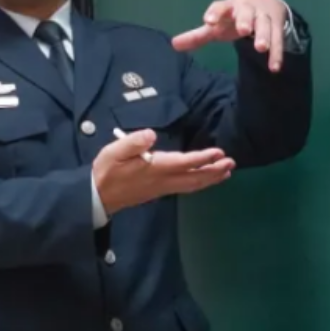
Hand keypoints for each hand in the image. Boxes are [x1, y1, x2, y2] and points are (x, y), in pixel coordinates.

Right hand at [93, 130, 235, 215]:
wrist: (97, 196)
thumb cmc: (106, 170)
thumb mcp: (114, 152)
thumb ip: (133, 142)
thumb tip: (151, 134)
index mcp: (155, 169)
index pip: (184, 163)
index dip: (203, 158)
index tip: (219, 152)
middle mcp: (163, 181)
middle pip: (194, 178)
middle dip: (214, 171)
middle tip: (232, 163)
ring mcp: (162, 188)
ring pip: (192, 185)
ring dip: (210, 179)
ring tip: (226, 172)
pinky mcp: (159, 191)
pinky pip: (186, 188)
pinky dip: (199, 183)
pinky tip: (204, 180)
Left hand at [171, 0, 289, 70]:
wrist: (264, 2)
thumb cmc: (233, 17)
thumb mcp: (217, 24)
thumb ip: (198, 35)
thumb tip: (173, 45)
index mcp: (229, 6)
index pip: (221, 6)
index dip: (215, 12)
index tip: (208, 21)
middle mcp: (247, 8)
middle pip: (246, 12)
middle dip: (244, 20)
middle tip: (243, 30)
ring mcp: (263, 16)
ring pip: (265, 24)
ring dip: (264, 35)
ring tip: (261, 48)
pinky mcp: (277, 26)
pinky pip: (278, 39)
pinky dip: (277, 53)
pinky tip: (274, 67)